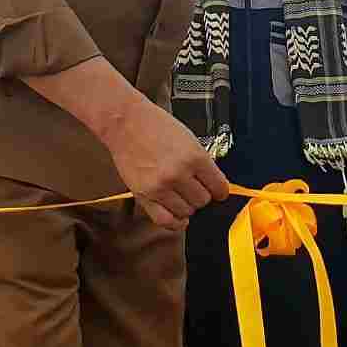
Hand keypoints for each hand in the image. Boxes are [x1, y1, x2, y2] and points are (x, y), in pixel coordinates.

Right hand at [98, 100, 228, 229]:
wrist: (127, 123)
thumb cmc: (156, 126)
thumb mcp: (189, 139)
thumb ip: (202, 162)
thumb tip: (214, 183)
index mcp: (195, 157)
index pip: (219, 187)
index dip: (220, 190)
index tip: (218, 191)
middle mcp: (179, 174)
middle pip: (203, 200)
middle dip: (201, 195)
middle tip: (194, 187)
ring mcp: (161, 187)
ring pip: (187, 211)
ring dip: (187, 206)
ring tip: (181, 194)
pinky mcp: (144, 196)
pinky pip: (165, 220)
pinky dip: (174, 222)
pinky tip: (177, 216)